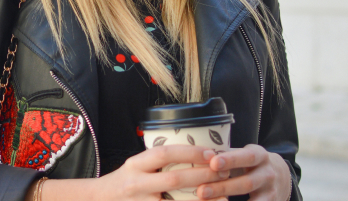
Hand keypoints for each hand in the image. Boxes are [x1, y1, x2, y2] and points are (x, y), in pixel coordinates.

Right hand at [96, 145, 230, 200]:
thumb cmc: (123, 183)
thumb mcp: (135, 166)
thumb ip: (157, 163)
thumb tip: (192, 155)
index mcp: (136, 164)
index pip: (165, 153)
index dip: (190, 152)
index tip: (211, 153)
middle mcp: (137, 183)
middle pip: (175, 178)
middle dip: (202, 175)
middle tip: (224, 173)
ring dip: (202, 200)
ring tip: (224, 197)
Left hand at [196, 145, 291, 200]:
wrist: (281, 176)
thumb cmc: (251, 163)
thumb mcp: (244, 154)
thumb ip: (227, 155)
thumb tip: (198, 156)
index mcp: (260, 155)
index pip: (246, 156)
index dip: (230, 160)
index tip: (213, 163)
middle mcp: (267, 174)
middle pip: (246, 183)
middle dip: (223, 188)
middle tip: (202, 190)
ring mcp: (271, 193)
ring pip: (251, 200)